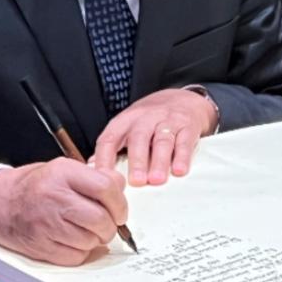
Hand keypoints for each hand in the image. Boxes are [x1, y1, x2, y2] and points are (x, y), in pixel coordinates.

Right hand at [0, 159, 127, 265]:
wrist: (0, 203)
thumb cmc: (39, 186)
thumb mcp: (66, 169)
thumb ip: (97, 176)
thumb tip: (121, 189)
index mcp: (63, 173)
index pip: (106, 188)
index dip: (120, 203)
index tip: (120, 210)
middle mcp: (54, 197)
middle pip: (100, 219)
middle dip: (111, 225)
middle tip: (108, 224)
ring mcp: (45, 224)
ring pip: (90, 240)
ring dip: (96, 239)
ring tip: (88, 230)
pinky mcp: (40, 246)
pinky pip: (76, 256)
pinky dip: (82, 251)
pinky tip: (75, 240)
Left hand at [93, 88, 217, 185]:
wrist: (183, 99)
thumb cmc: (151, 120)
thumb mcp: (129, 126)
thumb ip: (113, 146)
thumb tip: (93, 170)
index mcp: (126, 121)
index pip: (110, 138)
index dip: (104, 158)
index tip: (104, 180)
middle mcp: (146, 118)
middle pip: (139, 138)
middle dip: (137, 161)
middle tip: (136, 182)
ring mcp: (168, 121)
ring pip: (162, 140)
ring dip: (159, 161)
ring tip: (156, 180)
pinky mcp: (188, 126)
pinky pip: (184, 141)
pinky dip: (182, 157)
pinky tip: (179, 171)